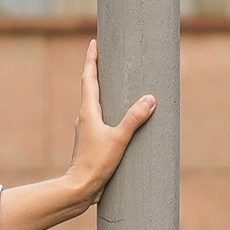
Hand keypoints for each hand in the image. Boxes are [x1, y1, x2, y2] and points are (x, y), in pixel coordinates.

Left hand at [62, 37, 154, 198]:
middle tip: (106, 55)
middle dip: (97, 69)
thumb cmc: (96, 163)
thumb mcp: (119, 139)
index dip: (91, 59)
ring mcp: (87, 129)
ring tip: (115, 81)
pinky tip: (117, 115)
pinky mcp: (92, 140)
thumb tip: (150, 98)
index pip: (88, 78)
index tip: (94, 43)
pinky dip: (108, 108)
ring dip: (102, 89)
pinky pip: (100, 117)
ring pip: (94, 103)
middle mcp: (85, 117)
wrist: (80, 187)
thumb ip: (134, 119)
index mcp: (88, 111)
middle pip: (90, 86)